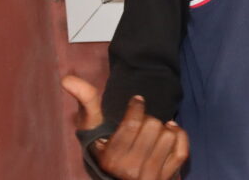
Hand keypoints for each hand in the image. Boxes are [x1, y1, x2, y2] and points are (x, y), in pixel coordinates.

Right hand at [62, 75, 188, 179]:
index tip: (137, 101)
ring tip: (155, 131)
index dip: (137, 106)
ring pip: (168, 136)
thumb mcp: (92, 127)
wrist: (121, 178)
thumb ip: (86, 101)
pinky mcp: (167, 178)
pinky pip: (182, 150)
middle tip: (144, 124)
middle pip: (152, 126)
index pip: (132, 123)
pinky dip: (179, 137)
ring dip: (165, 129)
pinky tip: (170, 135)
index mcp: (110, 158)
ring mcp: (149, 176)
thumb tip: (67, 79)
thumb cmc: (107, 146)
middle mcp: (129, 170)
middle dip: (149, 119)